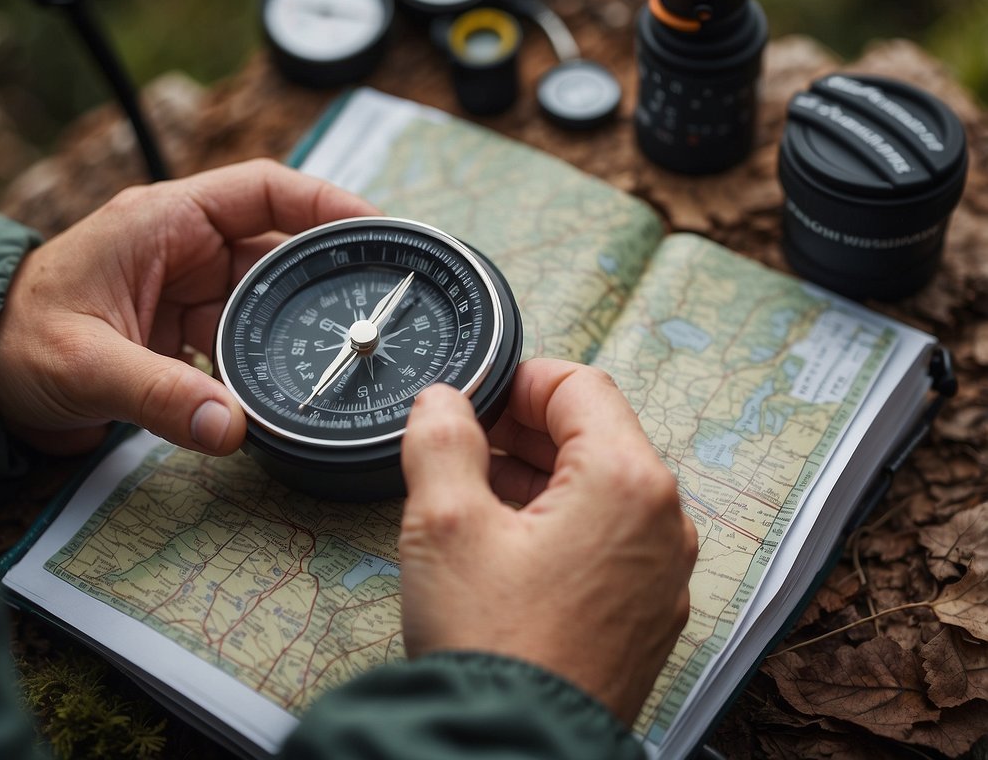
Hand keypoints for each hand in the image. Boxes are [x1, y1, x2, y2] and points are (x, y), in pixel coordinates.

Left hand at [0, 159, 378, 455]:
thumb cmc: (16, 343)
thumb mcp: (84, 363)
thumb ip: (158, 393)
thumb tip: (230, 428)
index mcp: (163, 222)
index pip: (262, 190)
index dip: (326, 203)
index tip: (377, 230)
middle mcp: (183, 249)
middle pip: (278, 249)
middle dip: (327, 276)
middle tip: (381, 305)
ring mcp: (186, 293)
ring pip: (266, 301)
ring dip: (298, 328)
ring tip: (348, 354)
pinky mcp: (182, 335)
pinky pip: (243, 341)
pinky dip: (268, 363)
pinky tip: (291, 388)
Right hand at [398, 358, 697, 724]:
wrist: (516, 752)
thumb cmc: (491, 644)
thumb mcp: (444, 521)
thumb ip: (441, 439)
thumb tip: (443, 402)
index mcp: (627, 483)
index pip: (580, 386)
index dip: (519, 381)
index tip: (475, 398)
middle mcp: (663, 524)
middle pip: (596, 437)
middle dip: (524, 432)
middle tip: (464, 445)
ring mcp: (661, 575)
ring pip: (600, 492)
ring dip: (537, 479)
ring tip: (474, 498)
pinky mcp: (645, 615)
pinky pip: (608, 543)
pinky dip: (560, 527)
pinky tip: (505, 548)